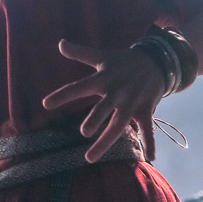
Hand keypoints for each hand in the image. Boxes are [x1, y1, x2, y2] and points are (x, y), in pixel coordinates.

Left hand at [43, 39, 166, 162]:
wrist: (157, 61)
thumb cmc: (123, 61)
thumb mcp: (102, 56)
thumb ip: (79, 52)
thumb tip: (59, 43)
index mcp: (103, 79)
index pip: (79, 87)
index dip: (62, 95)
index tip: (45, 104)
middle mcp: (116, 92)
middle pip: (103, 108)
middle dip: (95, 120)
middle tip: (84, 132)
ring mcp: (132, 102)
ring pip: (119, 124)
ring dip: (106, 141)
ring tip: (90, 157)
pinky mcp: (146, 109)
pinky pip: (148, 128)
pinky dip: (150, 142)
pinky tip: (150, 158)